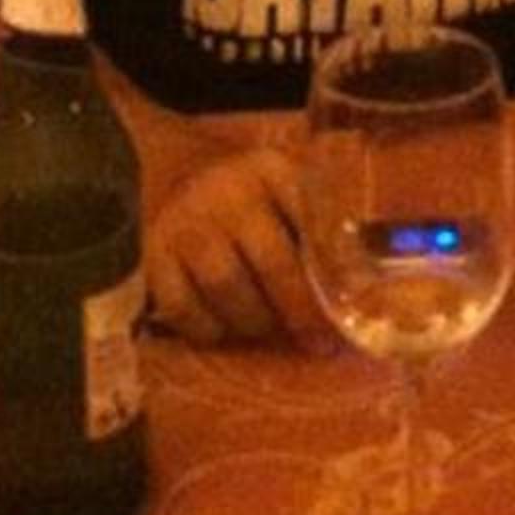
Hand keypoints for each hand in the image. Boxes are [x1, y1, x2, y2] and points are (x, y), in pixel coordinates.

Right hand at [146, 145, 329, 349]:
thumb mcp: (286, 189)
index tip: (348, 308)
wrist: (177, 172)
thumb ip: (320, 227)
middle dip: (300, 311)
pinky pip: (183, 306)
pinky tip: (223, 328)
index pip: (311, 220)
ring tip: (267, 328)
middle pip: (273, 262)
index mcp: (271, 172)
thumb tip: (359, 289)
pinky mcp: (156, 254)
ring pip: (227, 286)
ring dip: (254, 320)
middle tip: (317, 343)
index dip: (332, 271)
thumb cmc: (249, 195)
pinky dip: (207, 328)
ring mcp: (188, 223)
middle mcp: (229, 193)